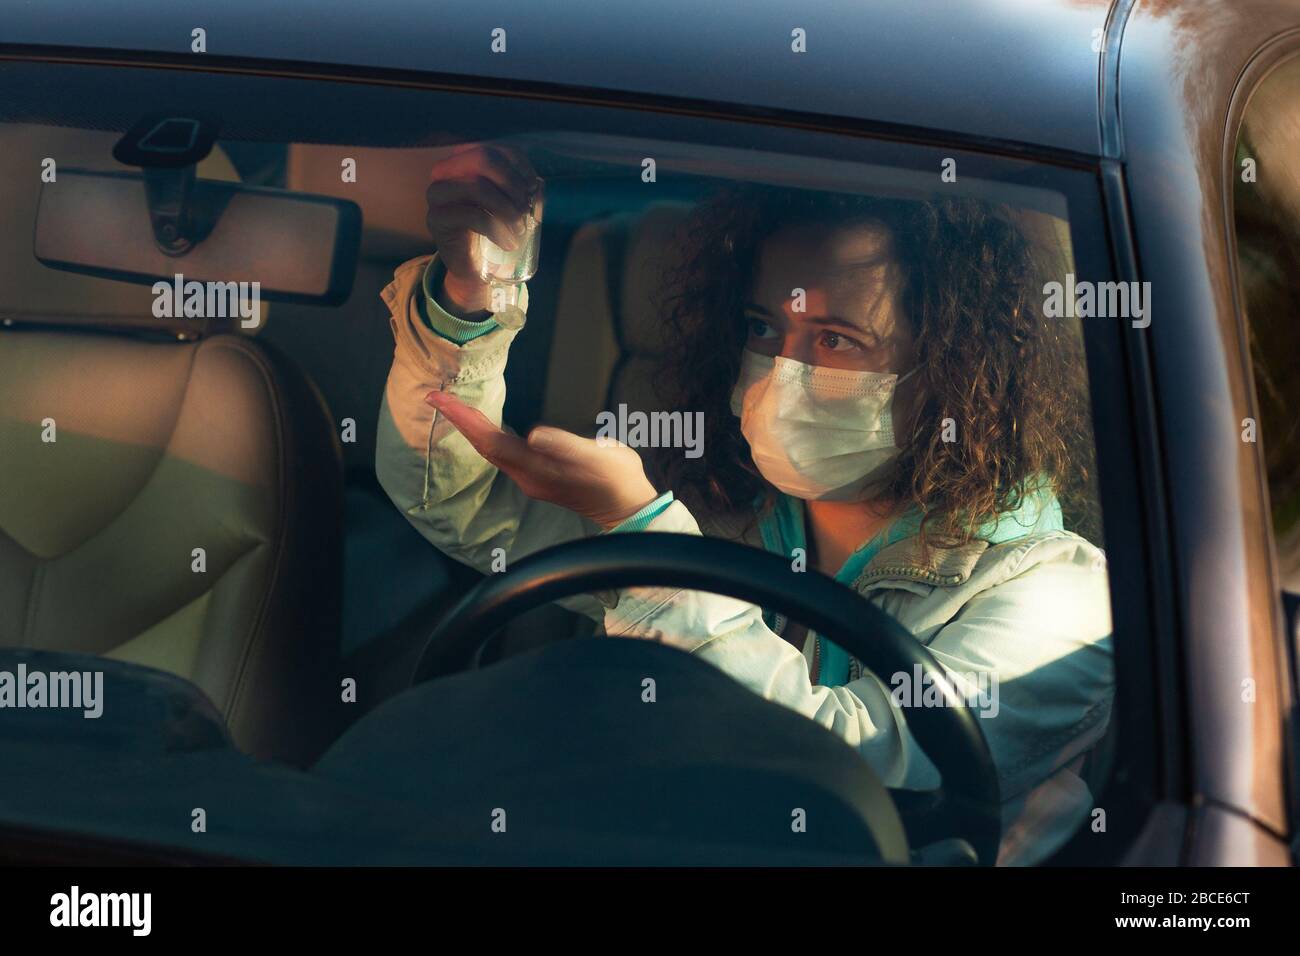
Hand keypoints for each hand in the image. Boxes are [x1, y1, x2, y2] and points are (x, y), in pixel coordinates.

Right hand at [425, 144, 541, 314]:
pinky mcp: (436, 219)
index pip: (496, 149)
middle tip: (524, 210)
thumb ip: (522, 188)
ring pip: (477, 186)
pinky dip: (497, 230)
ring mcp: (437, 194)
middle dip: (511, 184)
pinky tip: (508, 243)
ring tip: (519, 230)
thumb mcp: (512, 205)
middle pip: (483, 158)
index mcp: (465, 162)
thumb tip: (536, 185)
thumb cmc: (496, 231)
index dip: (520, 167)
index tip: (532, 190)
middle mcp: (446, 171)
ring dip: (507, 210)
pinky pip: (472, 215)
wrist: (477, 268)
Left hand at [426, 390, 659, 529]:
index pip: (489, 440)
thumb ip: (565, 445)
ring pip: (491, 450)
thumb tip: (535, 435)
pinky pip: (503, 452)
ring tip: (454, 407)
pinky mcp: (539, 475)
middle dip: (459, 419)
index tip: (440, 399)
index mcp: (536, 467)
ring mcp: (532, 477)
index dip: (463, 419)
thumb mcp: (597, 456)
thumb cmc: (616, 478)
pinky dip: (487, 435)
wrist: (627, 506)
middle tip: (437, 395)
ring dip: (470, 428)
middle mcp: (527, 475)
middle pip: (484, 445)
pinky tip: (487, 426)